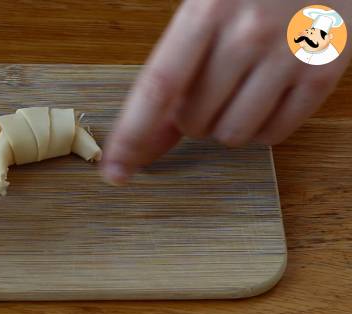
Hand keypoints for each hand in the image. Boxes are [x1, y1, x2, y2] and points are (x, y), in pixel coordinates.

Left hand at [102, 0, 351, 184]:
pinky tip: (266, 95)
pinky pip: (275, 134)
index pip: (157, 88)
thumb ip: (173, 73)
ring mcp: (291, 53)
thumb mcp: (203, 12)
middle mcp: (248, 33)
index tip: (114, 171)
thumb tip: (147, 140)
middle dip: (189, 118)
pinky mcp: (326, 70)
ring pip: (232, 135)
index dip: (132, 136)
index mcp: (206, 9)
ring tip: (239, 87)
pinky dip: (261, 128)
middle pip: (193, 121)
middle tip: (208, 85)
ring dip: (224, 125)